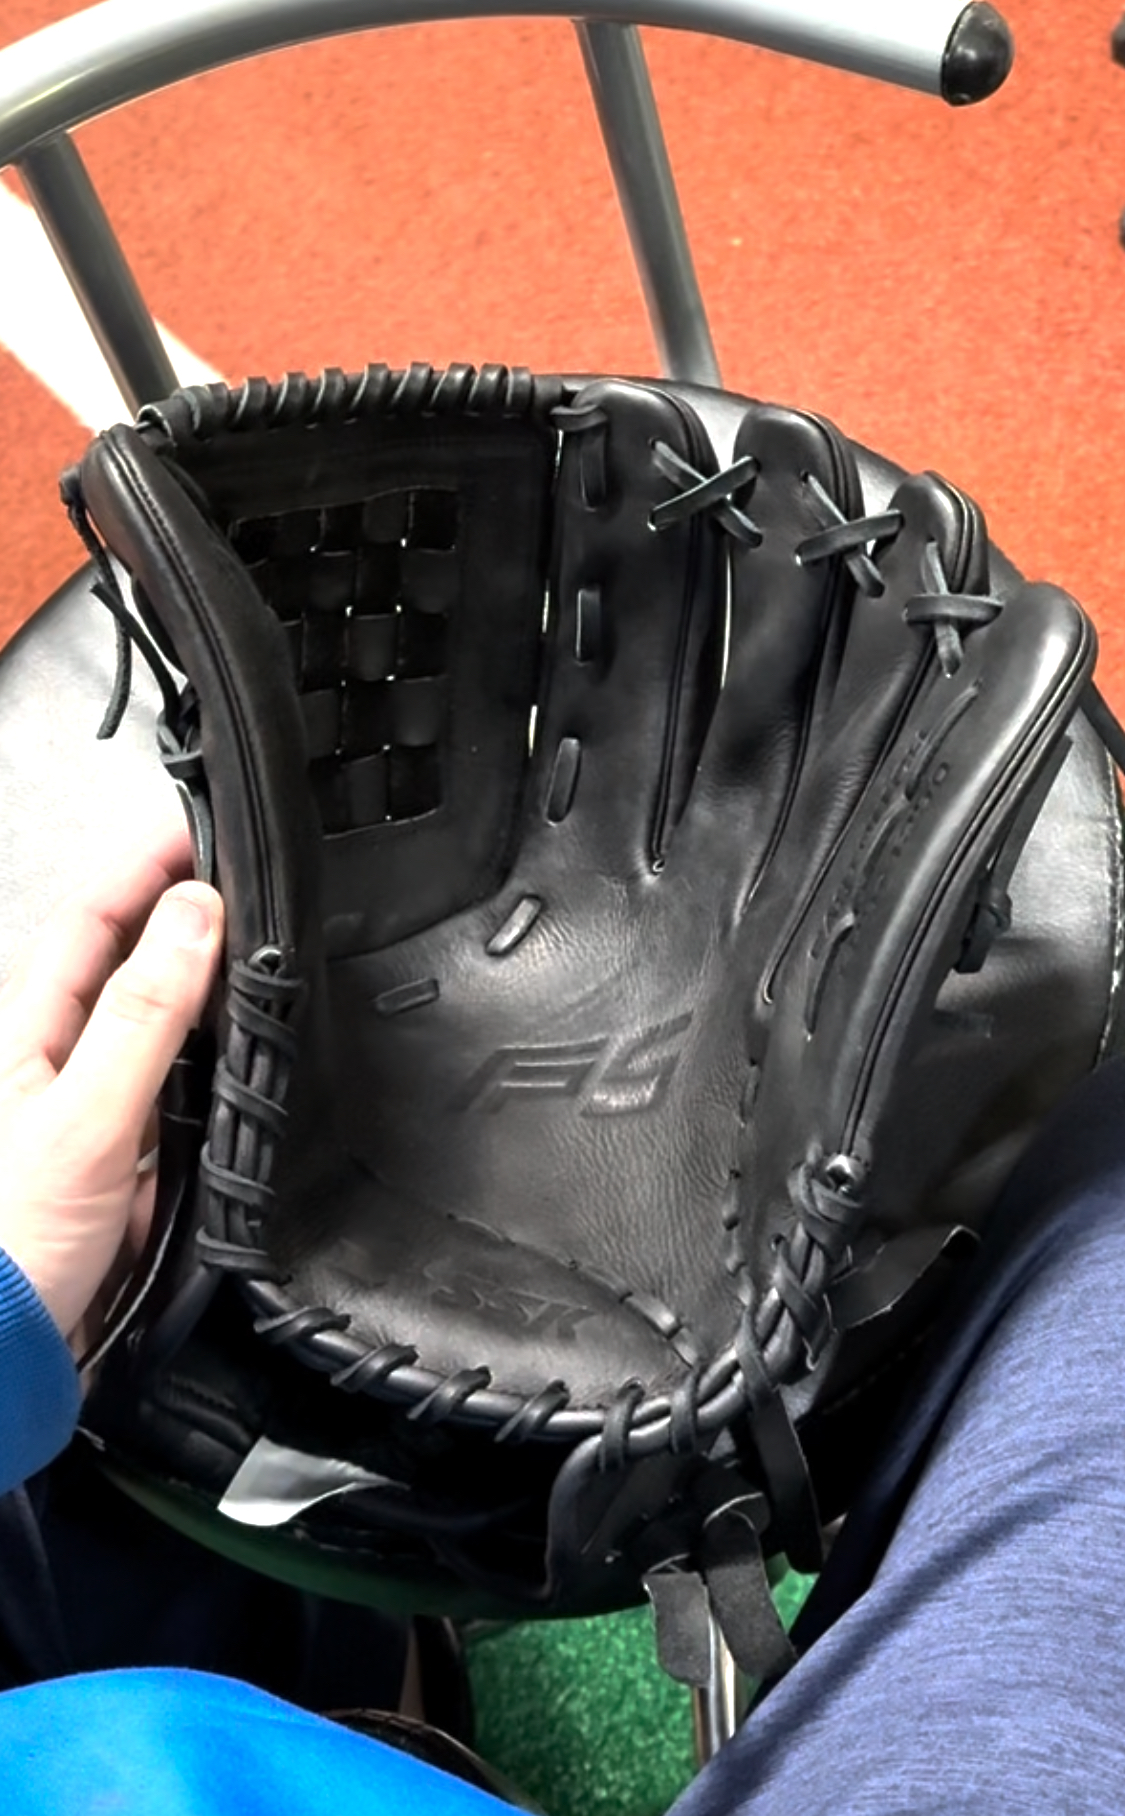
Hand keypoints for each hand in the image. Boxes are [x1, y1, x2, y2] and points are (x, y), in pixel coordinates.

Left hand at [0, 825, 222, 1342]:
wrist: (7, 1356)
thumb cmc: (11, 1243)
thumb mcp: (84, 1118)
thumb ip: (143, 1017)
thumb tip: (195, 915)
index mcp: (34, 1032)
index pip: (95, 919)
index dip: (144, 866)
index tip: (205, 828)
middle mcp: (69, 1062)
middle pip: (136, 962)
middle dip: (189, 912)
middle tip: (256, 876)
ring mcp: (105, 1111)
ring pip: (170, 1025)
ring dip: (214, 986)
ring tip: (270, 947)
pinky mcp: (137, 1163)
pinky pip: (191, 1093)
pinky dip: (226, 1067)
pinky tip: (259, 1060)